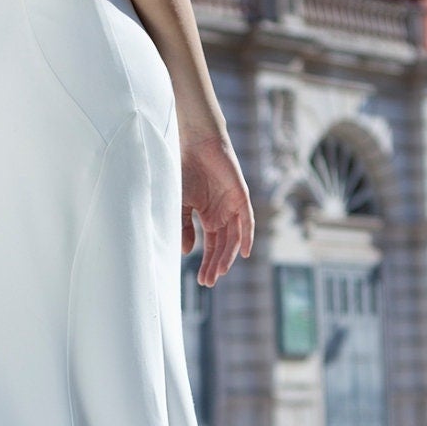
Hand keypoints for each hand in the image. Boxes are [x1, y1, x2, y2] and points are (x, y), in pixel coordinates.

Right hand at [180, 119, 253, 283]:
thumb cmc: (184, 169)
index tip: (202, 281)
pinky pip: (247, 220)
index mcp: (208, 216)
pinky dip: (247, 236)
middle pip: (222, 246)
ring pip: (234, 237)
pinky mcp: (241, 196)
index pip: (211, 246)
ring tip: (219, 272)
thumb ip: (183, 227)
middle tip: (209, 282)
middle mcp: (222, 214)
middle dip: (216, 264)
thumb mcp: (179, 204)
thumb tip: (186, 252)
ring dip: (228, 256)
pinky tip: (245, 253)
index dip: (207, 263)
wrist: (194, 143)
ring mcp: (233, 206)